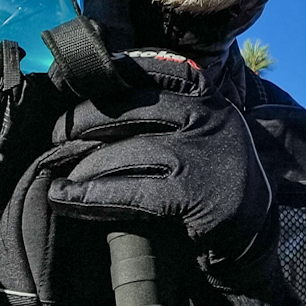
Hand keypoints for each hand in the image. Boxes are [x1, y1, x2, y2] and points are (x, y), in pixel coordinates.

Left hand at [43, 49, 283, 305]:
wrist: (248, 236)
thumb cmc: (211, 181)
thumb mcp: (206, 136)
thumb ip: (174, 114)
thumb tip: (105, 98)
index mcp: (211, 101)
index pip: (163, 70)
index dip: (122, 70)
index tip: (86, 78)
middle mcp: (210, 120)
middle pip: (134, 108)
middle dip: (86, 120)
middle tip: (58, 134)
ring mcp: (203, 155)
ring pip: (127, 152)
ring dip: (85, 165)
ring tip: (61, 175)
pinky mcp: (193, 193)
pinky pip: (129, 191)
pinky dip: (90, 195)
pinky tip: (65, 197)